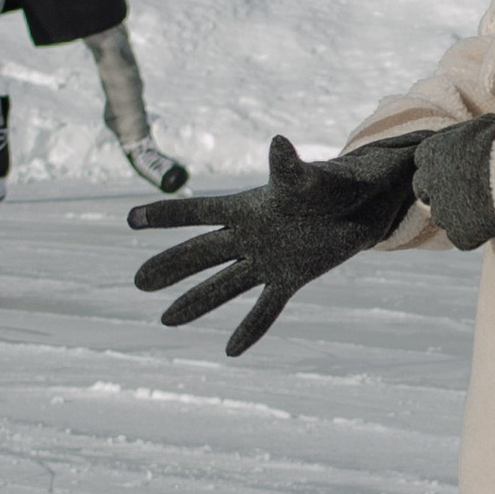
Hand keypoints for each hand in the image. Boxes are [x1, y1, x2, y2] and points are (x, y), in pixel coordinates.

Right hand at [129, 134, 419, 355]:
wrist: (363, 202)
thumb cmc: (333, 183)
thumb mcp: (310, 180)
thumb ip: (290, 169)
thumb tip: (278, 142)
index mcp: (247, 208)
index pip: (198, 213)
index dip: (165, 216)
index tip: (131, 220)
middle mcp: (250, 236)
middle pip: (201, 254)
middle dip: (170, 267)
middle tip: (138, 282)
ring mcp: (267, 260)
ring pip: (224, 286)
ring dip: (195, 303)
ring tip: (166, 320)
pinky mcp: (290, 278)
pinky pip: (265, 309)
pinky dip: (251, 329)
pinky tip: (231, 351)